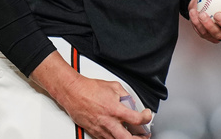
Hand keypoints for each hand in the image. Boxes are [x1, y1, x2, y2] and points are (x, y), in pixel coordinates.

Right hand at [31, 52, 151, 138]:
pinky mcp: (95, 133)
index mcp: (115, 109)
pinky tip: (119, 134)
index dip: (146, 118)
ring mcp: (101, 130)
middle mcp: (109, 122)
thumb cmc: (90, 89)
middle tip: (144, 135)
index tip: (147, 115)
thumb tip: (131, 103)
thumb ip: (125, 95)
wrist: (73, 93)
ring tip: (133, 136)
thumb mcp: (113, 86)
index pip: (136, 119)